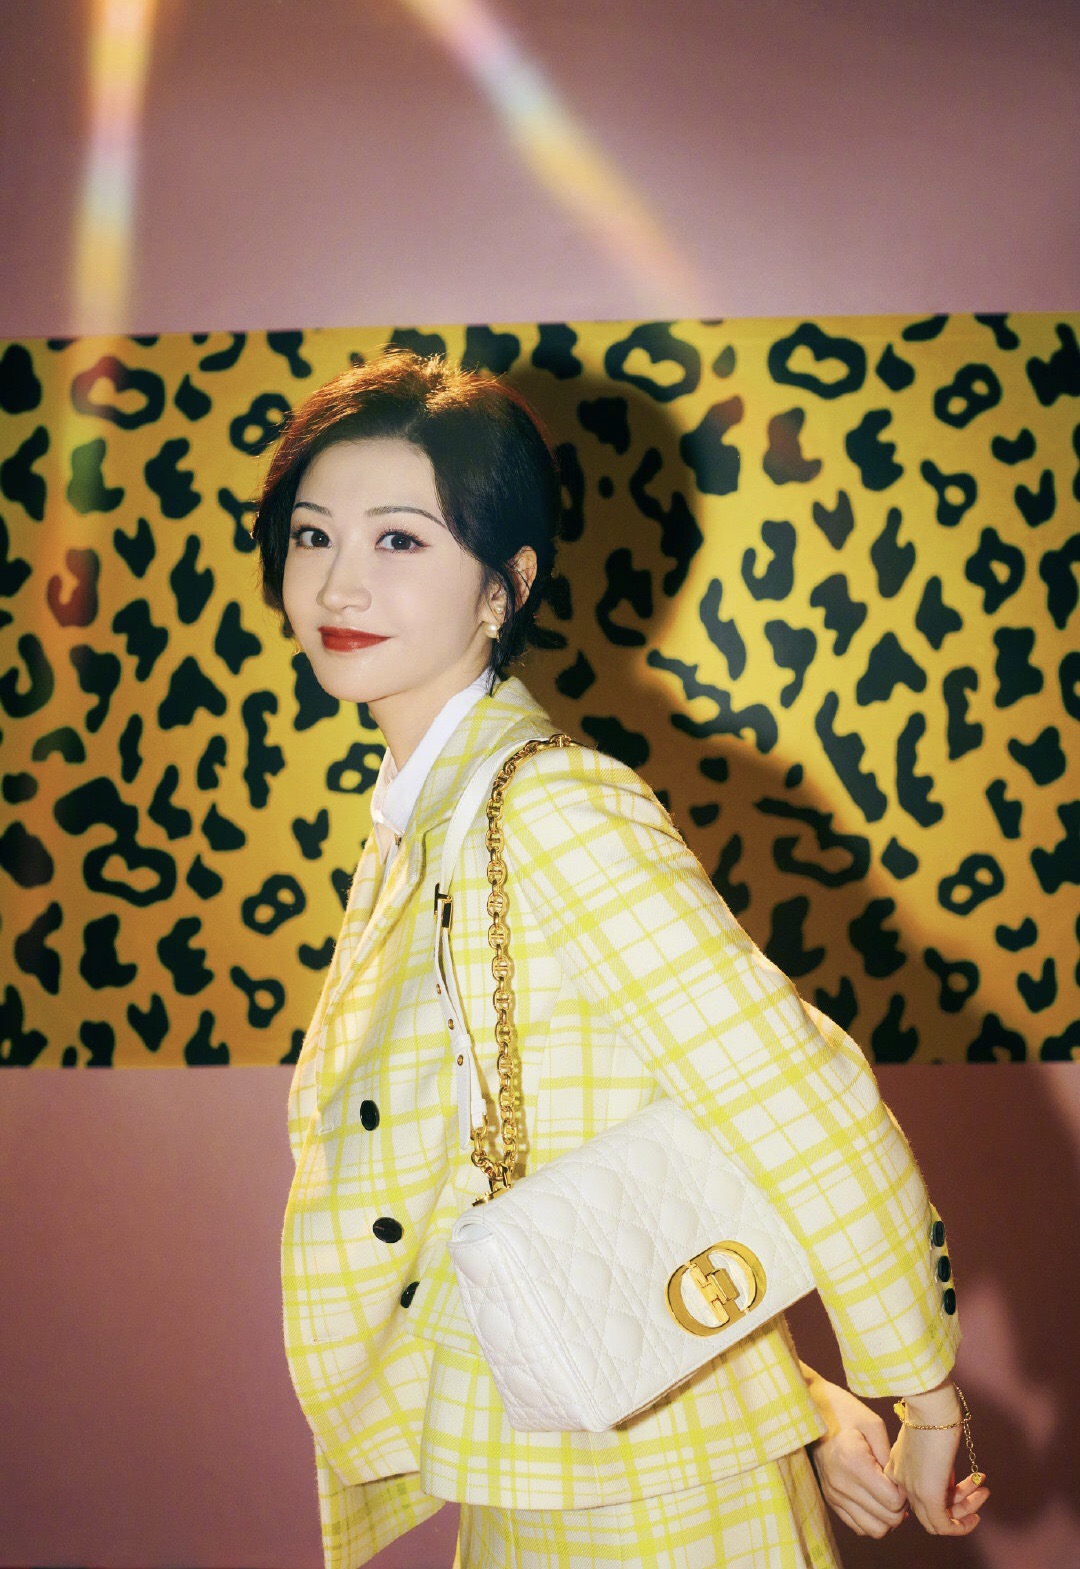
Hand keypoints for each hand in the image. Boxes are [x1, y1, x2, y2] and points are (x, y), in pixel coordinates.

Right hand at [803, 1367, 906, 1537]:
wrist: (809, 1410)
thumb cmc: (844, 1411)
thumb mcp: (873, 1424)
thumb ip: (889, 1458)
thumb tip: (902, 1490)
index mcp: (853, 1463)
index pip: (893, 1501)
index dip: (903, 1492)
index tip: (898, 1476)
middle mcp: (840, 1484)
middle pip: (886, 1520)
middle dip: (899, 1507)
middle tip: (896, 1487)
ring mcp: (833, 1494)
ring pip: (874, 1530)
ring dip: (886, 1517)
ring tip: (886, 1495)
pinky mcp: (830, 1499)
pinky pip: (858, 1527)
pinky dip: (871, 1518)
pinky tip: (873, 1499)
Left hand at [885, 1382, 990, 1535]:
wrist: (931, 1406)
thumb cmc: (931, 1413)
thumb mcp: (927, 1441)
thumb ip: (930, 1461)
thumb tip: (945, 1476)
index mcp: (896, 1468)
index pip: (917, 1497)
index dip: (944, 1495)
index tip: (963, 1484)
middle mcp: (900, 1482)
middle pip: (928, 1511)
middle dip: (958, 1503)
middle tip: (978, 1490)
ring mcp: (913, 1490)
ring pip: (938, 1520)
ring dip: (966, 1510)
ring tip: (983, 1491)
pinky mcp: (929, 1495)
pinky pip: (944, 1526)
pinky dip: (961, 1526)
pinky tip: (976, 1515)